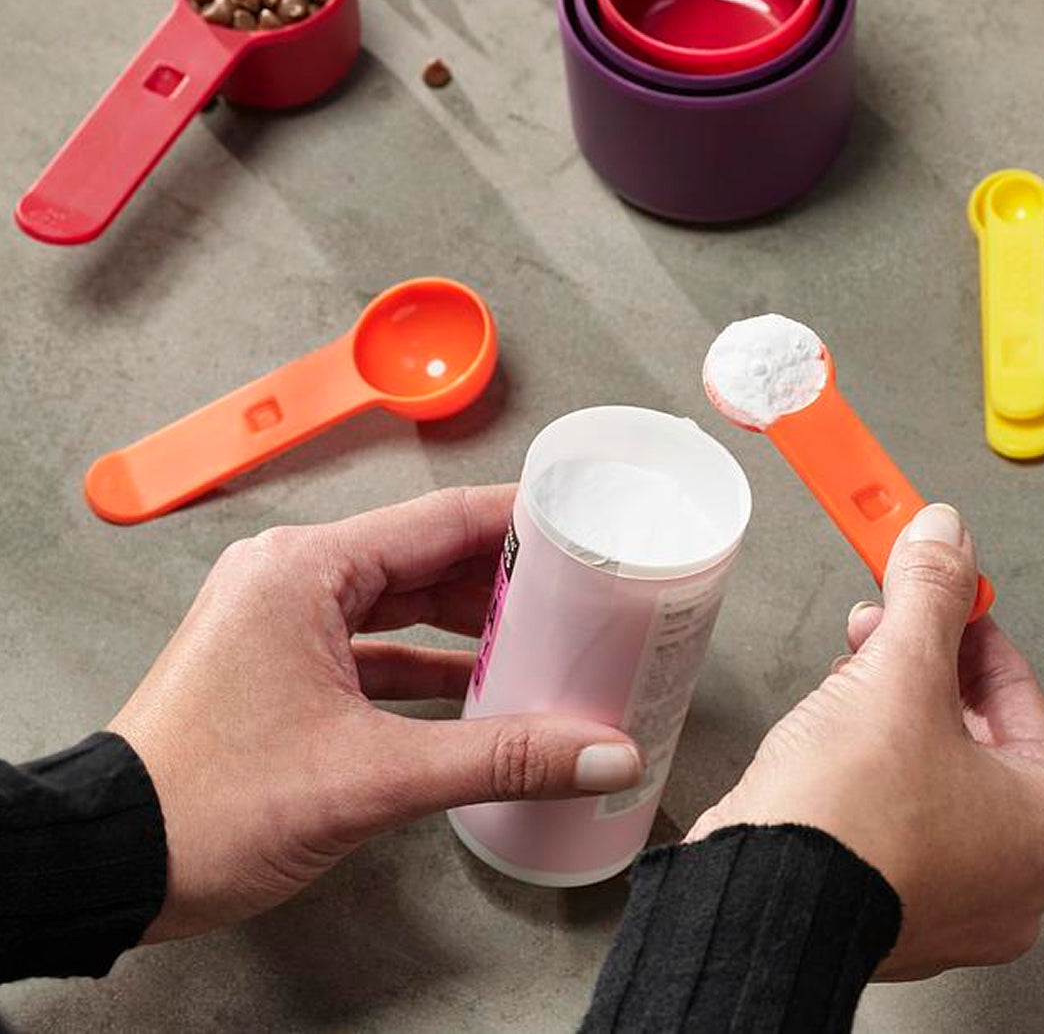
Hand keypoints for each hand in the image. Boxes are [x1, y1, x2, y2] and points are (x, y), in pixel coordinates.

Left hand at [109, 486, 639, 941]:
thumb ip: (497, 758)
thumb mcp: (372, 776)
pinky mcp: (276, 659)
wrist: (112, 860)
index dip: (519, 520)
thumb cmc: (206, 804)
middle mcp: (288, 575)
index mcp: (304, 569)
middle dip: (500, 576)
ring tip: (539, 635)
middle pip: (422, 555)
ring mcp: (278, 616)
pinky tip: (476, 684)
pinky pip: (368, 641)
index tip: (582, 522)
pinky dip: (422, 659)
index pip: (440, 520)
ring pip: (396, 598)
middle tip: (577, 589)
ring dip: (464, 620)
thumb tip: (596, 753)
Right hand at [686, 504, 1043, 978]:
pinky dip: (858, 764)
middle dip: (912, 664)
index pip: (1015, 690)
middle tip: (880, 625)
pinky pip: (885, 808)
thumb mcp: (899, 673)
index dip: (963, 623)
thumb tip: (944, 538)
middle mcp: (1008, 878)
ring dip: (880, 708)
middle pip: (967, 728)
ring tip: (842, 679)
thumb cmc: (848, 821)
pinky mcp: (882, 899)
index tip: (933, 586)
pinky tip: (823, 735)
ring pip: (922, 766)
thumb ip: (929, 596)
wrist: (759, 896)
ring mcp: (943, 897)